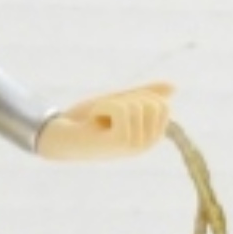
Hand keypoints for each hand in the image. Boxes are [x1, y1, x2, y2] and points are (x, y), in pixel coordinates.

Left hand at [37, 83, 173, 162]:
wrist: (58, 136)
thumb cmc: (87, 120)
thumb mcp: (120, 101)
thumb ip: (145, 95)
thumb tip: (174, 87)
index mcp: (150, 137)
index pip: (162, 104)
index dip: (136, 98)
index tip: (116, 111)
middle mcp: (146, 145)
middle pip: (153, 103)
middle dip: (126, 100)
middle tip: (106, 115)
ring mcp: (135, 146)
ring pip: (137, 104)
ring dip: (111, 104)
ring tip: (98, 120)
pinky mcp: (120, 142)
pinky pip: (122, 108)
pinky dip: (104, 106)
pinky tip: (93, 122)